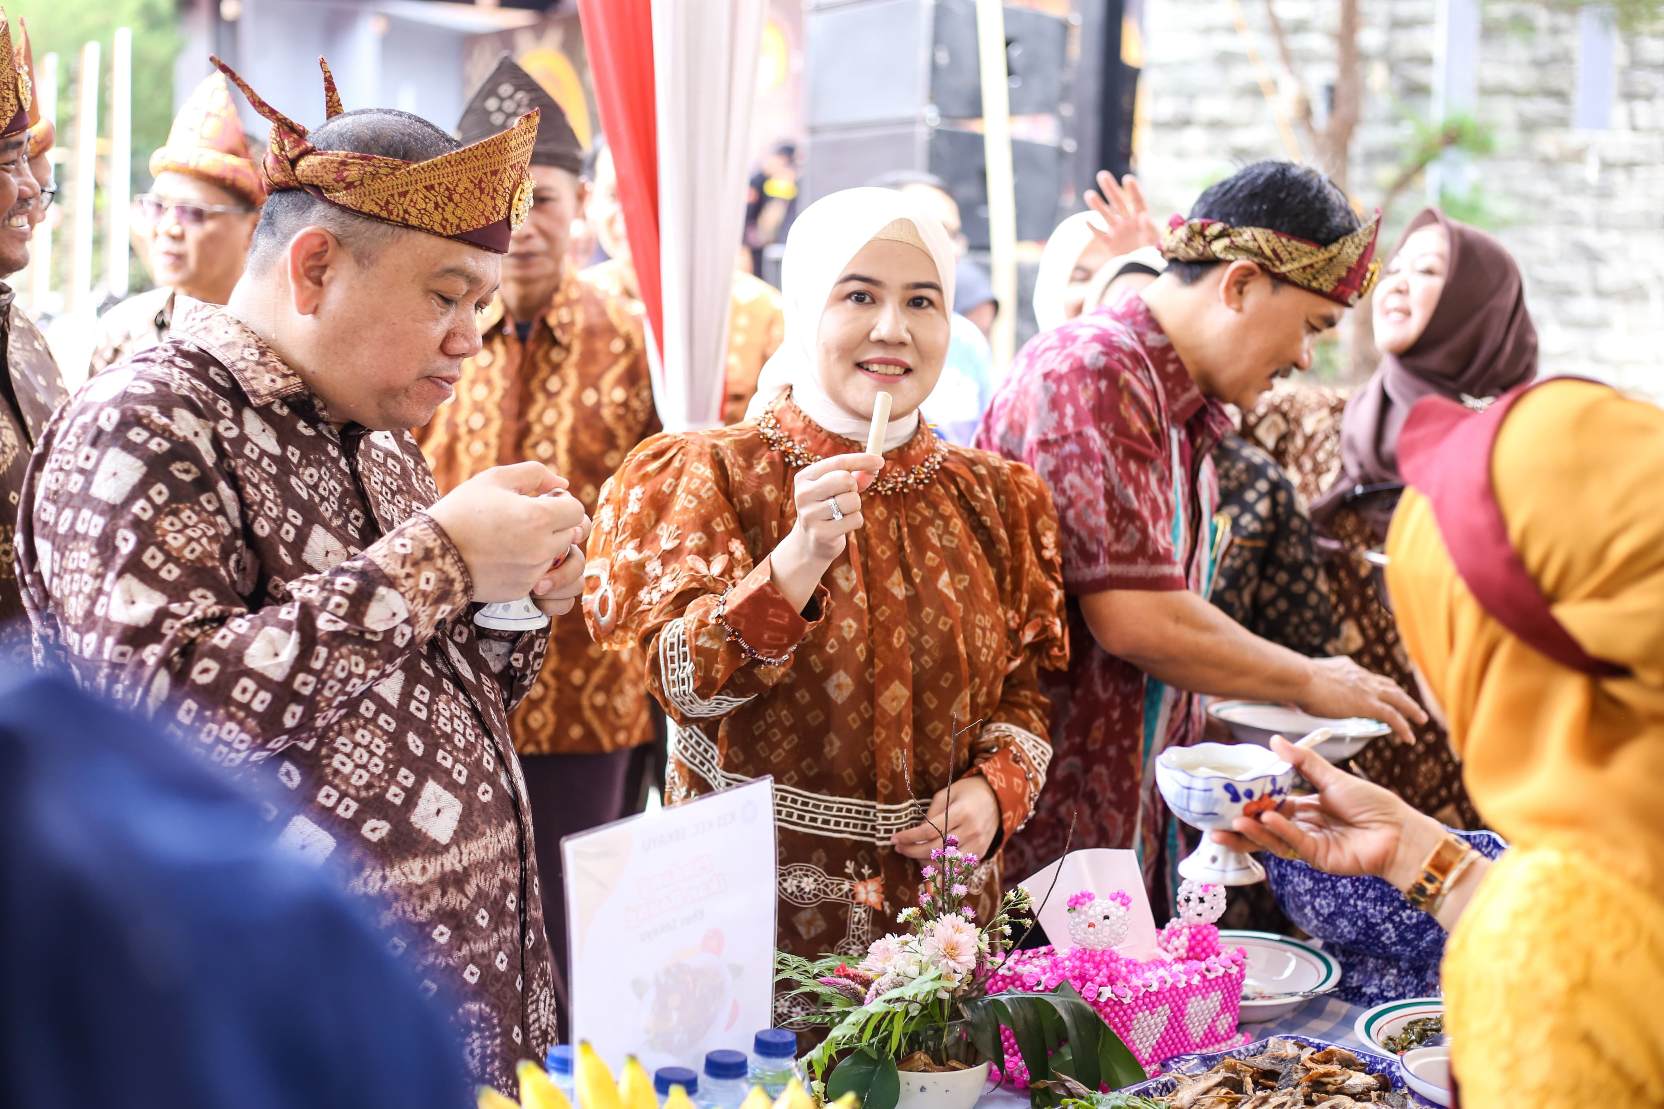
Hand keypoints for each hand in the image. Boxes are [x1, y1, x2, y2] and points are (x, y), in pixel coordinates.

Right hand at [425, 461, 589, 602]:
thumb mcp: (495, 479)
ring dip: (548, 546)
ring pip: (560, 557)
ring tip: (520, 537)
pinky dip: (533, 566)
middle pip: (572, 534)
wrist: (431, 555)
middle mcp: (542, 549)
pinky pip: (543, 576)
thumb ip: (535, 474)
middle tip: (530, 518)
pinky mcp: (523, 590)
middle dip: (557, 524)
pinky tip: (508, 555)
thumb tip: (563, 485)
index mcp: (538, 518)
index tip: (543, 502)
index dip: (562, 503)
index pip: (576, 511)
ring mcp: (533, 573)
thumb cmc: (462, 511)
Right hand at [787, 452, 881, 562]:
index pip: (838, 462)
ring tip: (843, 512)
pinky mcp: (821, 533)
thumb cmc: (828, 508)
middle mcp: (803, 494)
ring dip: (855, 507)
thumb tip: (875, 466)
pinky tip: (842, 526)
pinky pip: (854, 519)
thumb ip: (857, 476)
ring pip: (852, 501)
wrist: (811, 543)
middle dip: (854, 488)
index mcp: (805, 477)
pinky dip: (855, 521)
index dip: (862, 460)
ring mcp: (810, 515)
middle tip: (847, 495)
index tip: (880, 461)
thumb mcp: (838, 488)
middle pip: (845, 479)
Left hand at [892, 775, 1000, 862]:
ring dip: (925, 862)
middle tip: (899, 848)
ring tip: (913, 854)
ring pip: (946, 863)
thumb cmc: (968, 791)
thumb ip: (932, 812)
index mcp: (962, 812)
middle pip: (935, 849)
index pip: (929, 831)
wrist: (999, 798)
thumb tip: (916, 833)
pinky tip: (929, 861)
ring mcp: (978, 844)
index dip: (909, 837)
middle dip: (912, 851)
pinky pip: (958, 868)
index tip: (895, 838)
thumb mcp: (947, 793)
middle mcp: (971, 831)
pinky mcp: (981, 853)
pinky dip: (941, 868)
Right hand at [1083, 171, 1162, 255]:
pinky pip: (1101, 235)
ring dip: (1098, 205)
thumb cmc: (1155, 254)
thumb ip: (1150, 228)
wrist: (1144, 269)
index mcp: (1141, 218)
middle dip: (1110, 189)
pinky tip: (1086, 221)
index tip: (1127, 179)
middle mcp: (1128, 221)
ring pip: (1106, 216)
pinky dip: (1094, 229)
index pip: (1137, 201)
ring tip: (1089, 193)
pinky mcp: (1110, 244)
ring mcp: (1118, 231)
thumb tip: (1143, 217)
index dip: (1132, 190)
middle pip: (1118, 202)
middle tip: (1102, 175)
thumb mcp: (1157, 241)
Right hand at [1210, 736, 1443, 889]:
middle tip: (1216, 817)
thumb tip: (1274, 741)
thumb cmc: (1373, 803)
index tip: (1229, 794)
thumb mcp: (1333, 777)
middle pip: (1267, 825)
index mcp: (1308, 807)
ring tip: (1231, 822)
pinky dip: (1278, 832)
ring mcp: (1310, 844)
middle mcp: (1305, 826)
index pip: (1272, 803)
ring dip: (1253, 831)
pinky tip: (1265, 820)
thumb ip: (1302, 763)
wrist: (1401, 831)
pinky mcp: (1318, 858)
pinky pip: (1293, 844)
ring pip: (1274, 838)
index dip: (1252, 800)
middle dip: (1242, 823)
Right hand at [1297, 656, 1425, 744]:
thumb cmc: (1294, 680)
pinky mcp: (1368, 704)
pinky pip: (1393, 717)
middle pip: (1388, 685)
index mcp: (1345, 668)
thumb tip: (1290, 700)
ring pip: (1398, 699)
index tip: (1380, 692)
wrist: (1301, 678)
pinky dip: (1403, 727)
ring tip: (1420, 720)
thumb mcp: (1303, 683)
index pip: (1366, 677)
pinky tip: (1409, 738)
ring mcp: (1366, 689)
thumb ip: (1303, 691)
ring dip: (1411, 709)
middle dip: (1400, 695)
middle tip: (1410, 705)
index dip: (1376, 686)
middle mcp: (1359, 675)